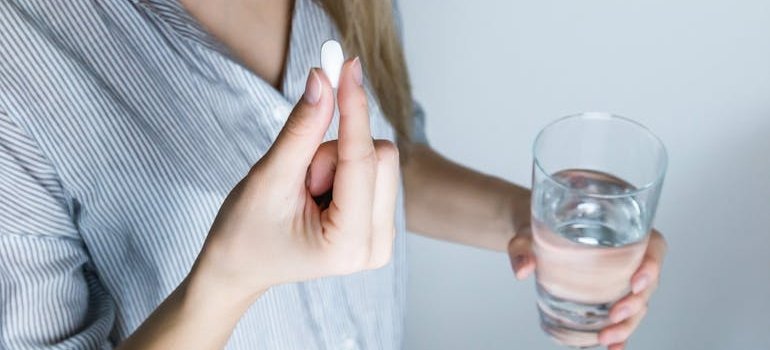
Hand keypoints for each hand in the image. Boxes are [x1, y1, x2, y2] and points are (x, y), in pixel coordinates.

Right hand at [192, 58, 399, 300]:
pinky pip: (374, 170)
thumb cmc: (245, 232)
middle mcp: (377, 247)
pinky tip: (319, 194)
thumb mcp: (269, 178)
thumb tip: (323, 79)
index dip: (353, 108)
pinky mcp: (380, 224)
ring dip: (336, 161)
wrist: (240, 267)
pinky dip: (343, 169)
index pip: (361, 159)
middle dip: (334, 152)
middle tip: (301, 177)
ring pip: (378, 160)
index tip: (347, 66)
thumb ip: (301, 129)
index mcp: (348, 244)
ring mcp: (382, 238)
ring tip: (305, 191)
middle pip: (381, 156)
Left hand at [508, 227, 666, 349]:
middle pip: (647, 281)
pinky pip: (623, 315)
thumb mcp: (528, 231)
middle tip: (614, 315)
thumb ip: (523, 246)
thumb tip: (522, 269)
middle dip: (636, 303)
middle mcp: (628, 253)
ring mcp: (621, 276)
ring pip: (638, 302)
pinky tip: (613, 348)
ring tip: (607, 338)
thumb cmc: (538, 225)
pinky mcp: (609, 293)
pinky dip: (621, 333)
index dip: (652, 264)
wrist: (533, 236)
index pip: (652, 245)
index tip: (636, 281)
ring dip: (628, 324)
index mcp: (621, 227)